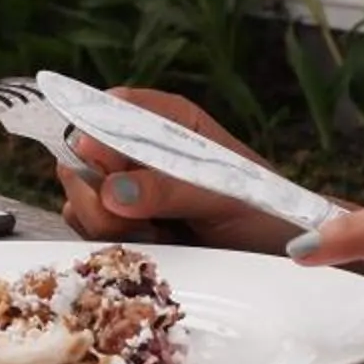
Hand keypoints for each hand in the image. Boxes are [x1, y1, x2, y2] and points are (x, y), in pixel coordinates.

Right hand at [55, 89, 288, 253]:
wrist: (284, 255)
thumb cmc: (265, 213)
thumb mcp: (222, 196)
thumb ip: (167, 190)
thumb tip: (113, 191)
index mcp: (169, 121)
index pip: (112, 108)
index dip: (96, 133)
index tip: (100, 164)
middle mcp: (143, 149)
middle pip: (81, 155)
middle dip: (96, 193)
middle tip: (135, 218)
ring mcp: (128, 189)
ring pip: (79, 198)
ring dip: (106, 224)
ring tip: (156, 234)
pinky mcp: (124, 225)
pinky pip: (88, 230)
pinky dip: (111, 243)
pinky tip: (150, 247)